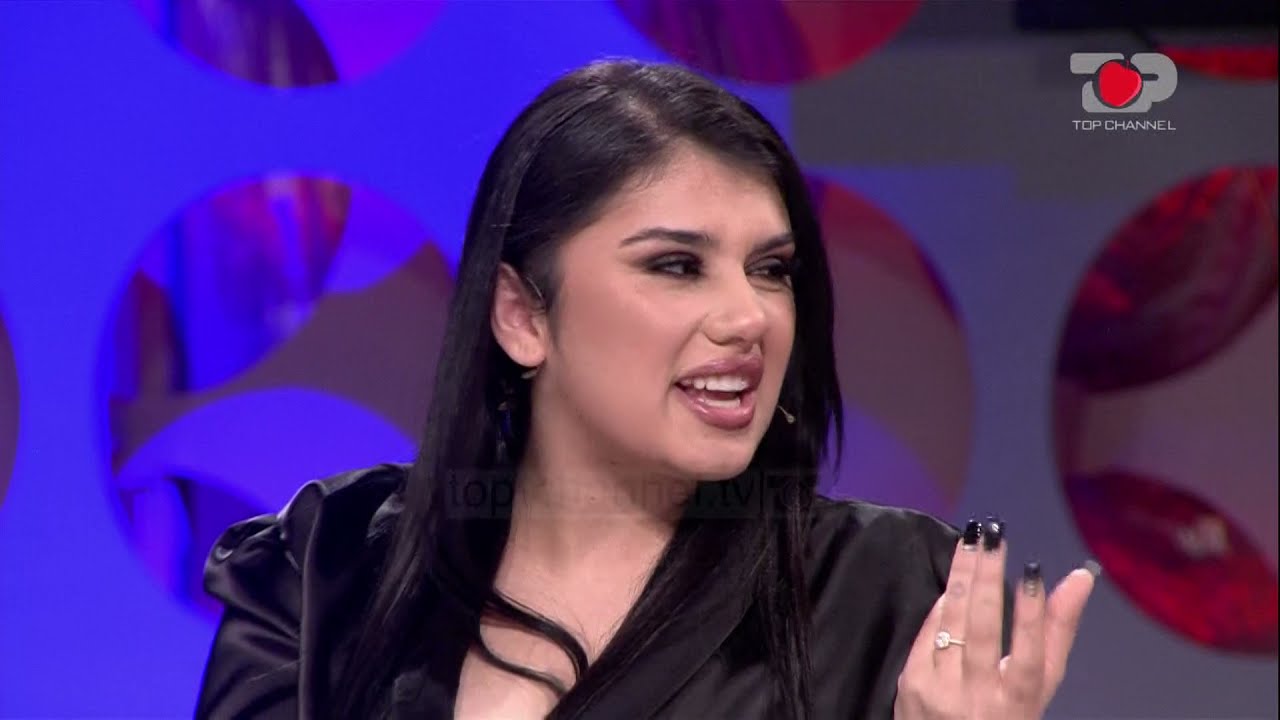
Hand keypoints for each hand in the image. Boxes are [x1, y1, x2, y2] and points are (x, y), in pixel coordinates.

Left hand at [894, 517, 1097, 718]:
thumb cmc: (1003, 714)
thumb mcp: (1037, 686)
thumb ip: (1056, 633)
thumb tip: (1080, 577)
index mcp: (1020, 701)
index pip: (1030, 653)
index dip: (1032, 611)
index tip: (1033, 569)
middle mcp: (980, 696)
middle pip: (984, 628)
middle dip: (988, 576)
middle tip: (993, 534)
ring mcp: (942, 690)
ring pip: (952, 623)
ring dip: (962, 576)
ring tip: (971, 540)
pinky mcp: (912, 684)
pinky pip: (927, 633)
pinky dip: (941, 606)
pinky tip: (953, 581)